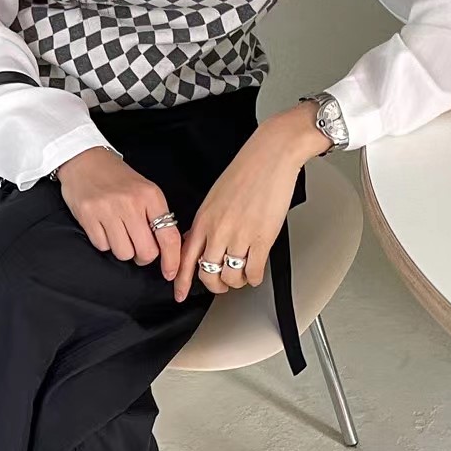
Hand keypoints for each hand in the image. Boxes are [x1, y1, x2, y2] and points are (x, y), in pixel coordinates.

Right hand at [53, 146, 180, 279]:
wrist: (84, 160)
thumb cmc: (117, 178)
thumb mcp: (145, 190)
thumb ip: (157, 216)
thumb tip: (168, 249)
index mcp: (150, 196)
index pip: (168, 236)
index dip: (172, 260)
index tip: (170, 272)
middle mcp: (131, 203)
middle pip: (146, 252)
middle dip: (143, 257)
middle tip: (139, 248)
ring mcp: (108, 210)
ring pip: (123, 253)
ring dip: (122, 249)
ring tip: (118, 233)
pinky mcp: (88, 216)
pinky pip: (102, 246)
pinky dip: (104, 242)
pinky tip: (103, 227)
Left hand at [173, 106, 329, 302]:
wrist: (270, 156)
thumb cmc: (246, 171)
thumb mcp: (214, 198)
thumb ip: (205, 223)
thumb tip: (198, 242)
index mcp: (203, 220)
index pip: (185, 258)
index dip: (181, 281)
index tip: (179, 294)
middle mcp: (218, 230)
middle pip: (208, 274)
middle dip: (215, 285)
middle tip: (223, 284)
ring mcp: (239, 235)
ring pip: (231, 277)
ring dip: (237, 282)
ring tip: (242, 276)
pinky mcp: (262, 238)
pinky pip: (253, 271)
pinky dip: (254, 278)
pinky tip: (256, 273)